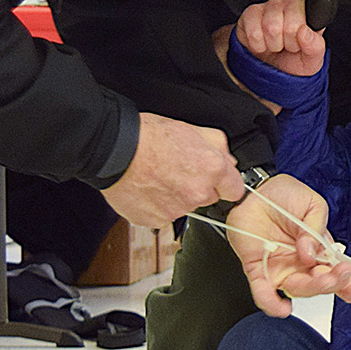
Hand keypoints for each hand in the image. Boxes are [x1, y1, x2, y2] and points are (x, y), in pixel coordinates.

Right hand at [101, 113, 243, 227]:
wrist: (114, 149)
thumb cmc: (150, 136)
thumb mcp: (193, 129)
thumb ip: (219, 147)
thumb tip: (229, 162)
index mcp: (212, 169)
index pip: (235, 190)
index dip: (225, 183)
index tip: (217, 180)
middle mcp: (197, 193)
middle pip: (209, 199)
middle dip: (199, 187)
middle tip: (178, 171)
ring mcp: (177, 210)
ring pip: (185, 207)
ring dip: (177, 197)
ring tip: (159, 177)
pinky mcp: (156, 220)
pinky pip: (163, 216)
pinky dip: (157, 206)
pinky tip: (148, 188)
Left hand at [226, 174, 350, 316]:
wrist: (253, 191)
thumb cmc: (283, 195)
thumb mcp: (312, 205)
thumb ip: (315, 228)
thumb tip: (311, 254)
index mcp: (318, 249)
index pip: (335, 271)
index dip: (348, 284)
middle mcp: (301, 264)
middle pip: (319, 284)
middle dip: (331, 283)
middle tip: (334, 275)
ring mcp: (281, 269)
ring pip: (297, 290)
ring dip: (310, 289)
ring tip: (318, 278)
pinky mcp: (258, 270)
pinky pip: (264, 294)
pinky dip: (272, 304)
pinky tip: (283, 309)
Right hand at [234, 0, 325, 77]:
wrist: (273, 70)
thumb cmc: (294, 60)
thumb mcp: (312, 60)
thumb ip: (315, 46)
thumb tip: (304, 31)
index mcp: (307, 11)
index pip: (303, 20)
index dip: (297, 38)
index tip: (297, 44)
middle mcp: (288, 4)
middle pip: (288, 25)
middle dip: (286, 43)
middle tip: (285, 46)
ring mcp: (268, 6)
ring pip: (269, 26)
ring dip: (271, 44)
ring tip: (275, 45)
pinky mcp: (250, 13)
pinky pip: (253, 32)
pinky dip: (257, 45)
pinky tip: (262, 43)